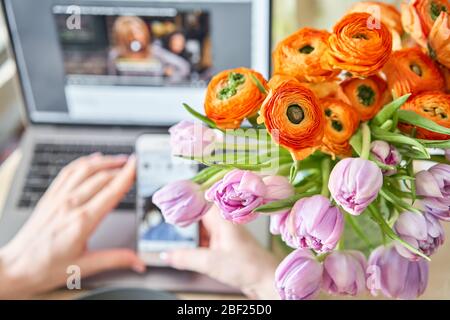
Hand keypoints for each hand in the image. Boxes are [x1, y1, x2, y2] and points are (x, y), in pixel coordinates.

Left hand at [0, 153, 144, 297]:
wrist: (15, 267)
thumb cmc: (46, 268)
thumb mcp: (85, 267)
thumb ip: (115, 260)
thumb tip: (138, 262)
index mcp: (82, 222)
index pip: (111, 192)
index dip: (127, 175)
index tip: (137, 165)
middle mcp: (70, 205)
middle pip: (101, 178)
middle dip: (120, 168)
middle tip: (134, 164)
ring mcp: (58, 198)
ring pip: (84, 170)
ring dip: (104, 162)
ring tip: (119, 159)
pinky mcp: (49, 197)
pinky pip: (68, 172)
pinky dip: (83, 162)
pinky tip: (93, 160)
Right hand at [163, 207, 279, 298]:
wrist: (265, 280)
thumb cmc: (249, 266)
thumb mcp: (211, 262)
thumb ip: (186, 258)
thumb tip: (167, 255)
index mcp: (223, 218)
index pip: (202, 199)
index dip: (187, 197)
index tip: (172, 198)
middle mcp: (225, 222)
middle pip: (200, 211)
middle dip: (185, 213)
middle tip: (168, 214)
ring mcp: (225, 233)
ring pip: (203, 225)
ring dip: (191, 227)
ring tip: (174, 227)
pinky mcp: (225, 245)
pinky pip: (207, 236)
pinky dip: (197, 238)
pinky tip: (188, 243)